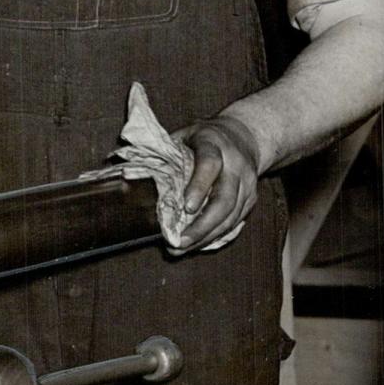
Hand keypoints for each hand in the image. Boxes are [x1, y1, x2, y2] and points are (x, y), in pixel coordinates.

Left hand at [173, 116, 261, 252]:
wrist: (246, 136)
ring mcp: (247, 183)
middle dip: (201, 225)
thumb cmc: (206, 138)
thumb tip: (132, 177)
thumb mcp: (185, 136)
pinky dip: (215, 236)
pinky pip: (234, 223)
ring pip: (231, 216)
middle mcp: (235, 164)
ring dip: (206, 236)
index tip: (186, 208)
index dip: (199, 186)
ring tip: (181, 248)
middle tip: (178, 242)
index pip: (210, 164)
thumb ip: (166, 154)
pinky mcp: (251, 199)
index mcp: (214, 143)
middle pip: (224, 199)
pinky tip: (196, 244)